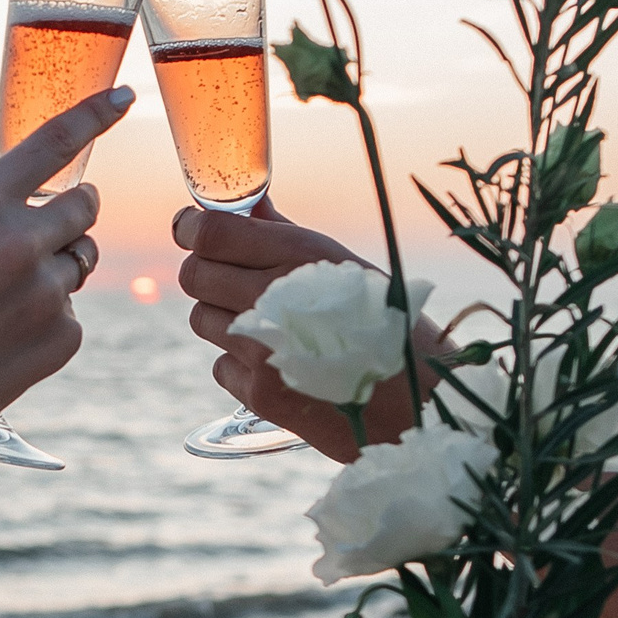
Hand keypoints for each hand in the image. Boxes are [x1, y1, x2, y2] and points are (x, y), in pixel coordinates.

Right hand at [0, 88, 128, 468]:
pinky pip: (70, 313)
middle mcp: (20, 239)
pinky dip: (45, 323)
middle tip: (31, 244)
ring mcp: (47, 291)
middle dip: (67, 218)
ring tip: (0, 306)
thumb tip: (18, 217)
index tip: (124, 97)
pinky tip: (2, 344)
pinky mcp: (63, 336)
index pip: (53, 144)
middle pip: (84, 206)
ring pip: (79, 261)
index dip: (94, 114)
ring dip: (53, 272)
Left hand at [172, 201, 435, 461]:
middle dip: (206, 273)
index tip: (191, 229)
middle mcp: (277, 298)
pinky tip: (280, 364)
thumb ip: (286, 238)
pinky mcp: (259, 394)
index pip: (211, 233)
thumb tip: (247, 209)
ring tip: (267, 326)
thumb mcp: (349, 269)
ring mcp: (264, 349)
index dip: (190, 228)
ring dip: (222, 318)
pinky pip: (220, 365)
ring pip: (201, 320)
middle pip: (194, 275)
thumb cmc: (394, 327)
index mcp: (303, 256)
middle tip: (230, 281)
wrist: (426, 408)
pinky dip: (239, 364)